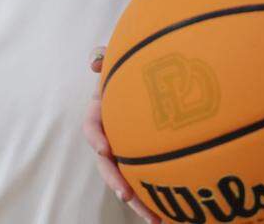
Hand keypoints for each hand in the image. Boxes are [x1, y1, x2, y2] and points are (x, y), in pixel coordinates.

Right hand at [83, 46, 160, 223]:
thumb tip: (95, 60)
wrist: (151, 76)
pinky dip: (155, 198)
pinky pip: (146, 180)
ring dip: (138, 201)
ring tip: (154, 220)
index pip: (91, 126)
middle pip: (107, 164)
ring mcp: (125, 149)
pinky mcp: (142, 158)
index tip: (105, 148)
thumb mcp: (115, 58)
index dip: (95, 138)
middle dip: (116, 181)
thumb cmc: (127, 68)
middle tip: (126, 195)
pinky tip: (171, 216)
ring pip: (127, 179)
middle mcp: (110, 135)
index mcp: (100, 112)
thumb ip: (104, 55)